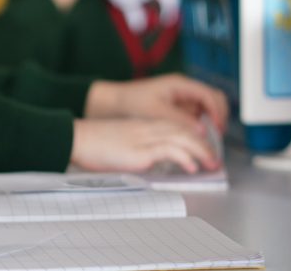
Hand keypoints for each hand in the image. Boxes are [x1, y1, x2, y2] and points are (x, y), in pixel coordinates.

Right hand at [71, 118, 220, 172]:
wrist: (75, 138)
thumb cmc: (92, 142)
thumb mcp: (119, 142)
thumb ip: (137, 149)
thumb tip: (150, 163)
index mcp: (142, 125)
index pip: (175, 126)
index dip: (194, 137)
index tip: (203, 149)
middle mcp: (146, 129)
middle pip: (184, 131)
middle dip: (204, 144)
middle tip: (215, 159)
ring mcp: (143, 138)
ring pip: (182, 138)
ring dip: (201, 151)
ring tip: (211, 164)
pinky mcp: (139, 151)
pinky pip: (169, 151)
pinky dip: (184, 157)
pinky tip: (192, 166)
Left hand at [85, 74, 228, 133]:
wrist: (111, 103)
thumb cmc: (130, 102)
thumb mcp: (156, 112)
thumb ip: (180, 121)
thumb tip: (202, 131)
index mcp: (180, 84)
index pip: (210, 95)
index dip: (217, 113)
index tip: (217, 129)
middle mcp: (183, 90)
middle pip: (213, 100)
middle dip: (218, 118)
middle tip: (216, 137)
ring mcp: (181, 99)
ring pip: (206, 110)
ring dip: (210, 124)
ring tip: (207, 141)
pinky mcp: (176, 109)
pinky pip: (195, 117)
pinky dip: (199, 127)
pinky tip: (195, 140)